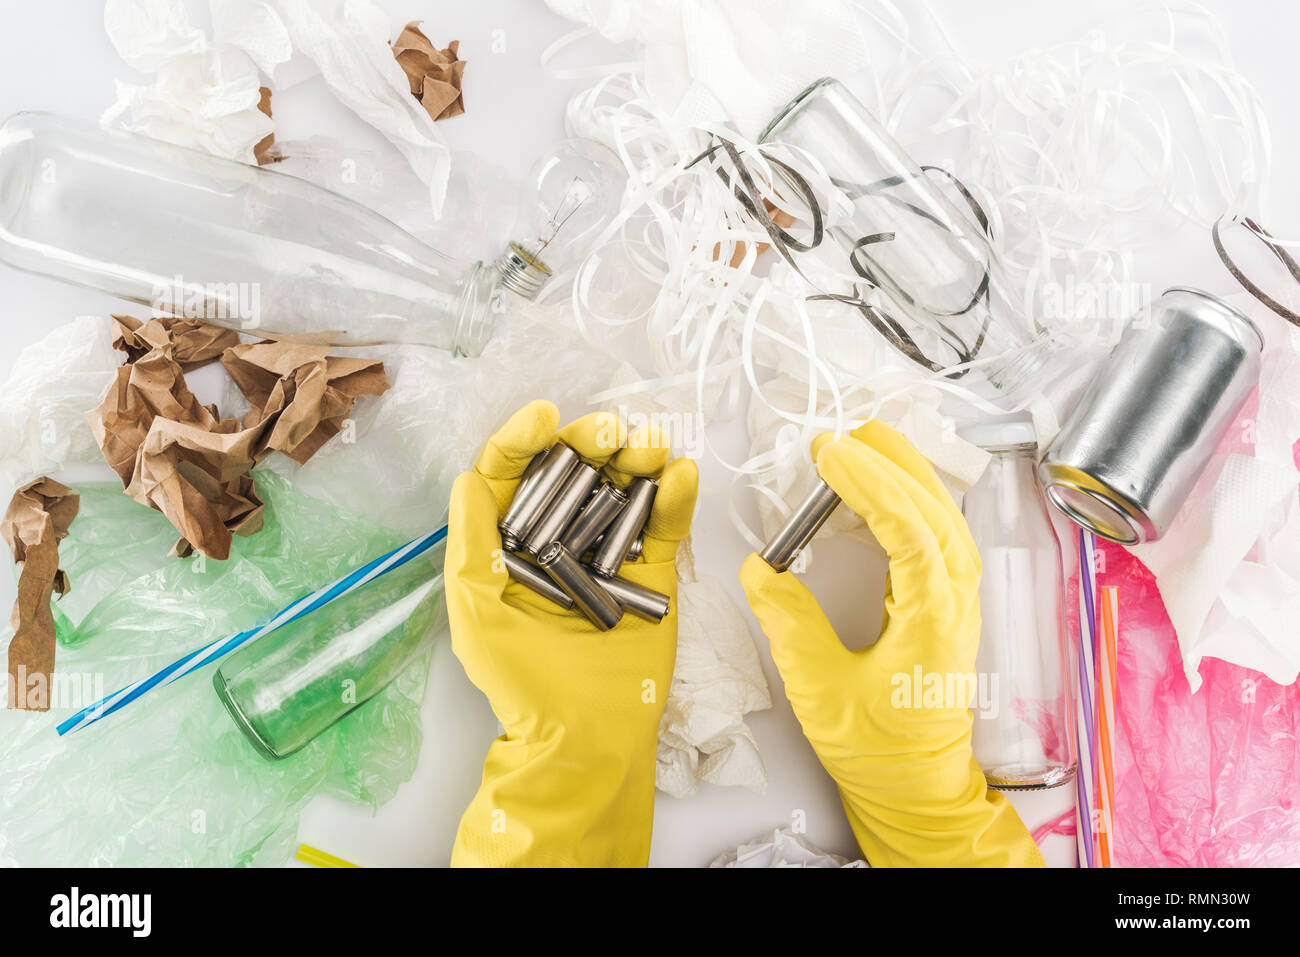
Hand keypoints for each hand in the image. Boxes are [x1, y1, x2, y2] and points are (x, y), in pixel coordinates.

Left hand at [446, 400, 697, 866]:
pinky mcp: (652, 571)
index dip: (525, 439)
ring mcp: (608, 551)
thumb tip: (468, 479)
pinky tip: (681, 474)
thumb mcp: (478, 615)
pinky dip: (676, 495)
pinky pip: (665, 523)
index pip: (513, 475)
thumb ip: (472, 545)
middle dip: (590, 441)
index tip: (545, 418)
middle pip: (573, 470)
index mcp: (510, 543)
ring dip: (638, 456)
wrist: (587, 737)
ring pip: (623, 486)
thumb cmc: (523, 684)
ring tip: (649, 445)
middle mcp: (559, 538)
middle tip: (608, 432)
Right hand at [740, 420, 1042, 866]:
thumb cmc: (877, 747)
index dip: (867, 484)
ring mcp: (958, 601)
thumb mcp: (821, 691)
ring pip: (944, 517)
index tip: (829, 454)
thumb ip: (791, 626)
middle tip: (843, 435)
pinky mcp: (948, 603)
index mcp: (932, 620)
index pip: (907, 530)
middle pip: (935, 510)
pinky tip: (887, 490)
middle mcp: (956, 602)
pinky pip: (940, 535)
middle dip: (889, 462)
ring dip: (907, 474)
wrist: (916, 785)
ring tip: (867, 442)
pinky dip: (914, 501)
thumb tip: (762, 571)